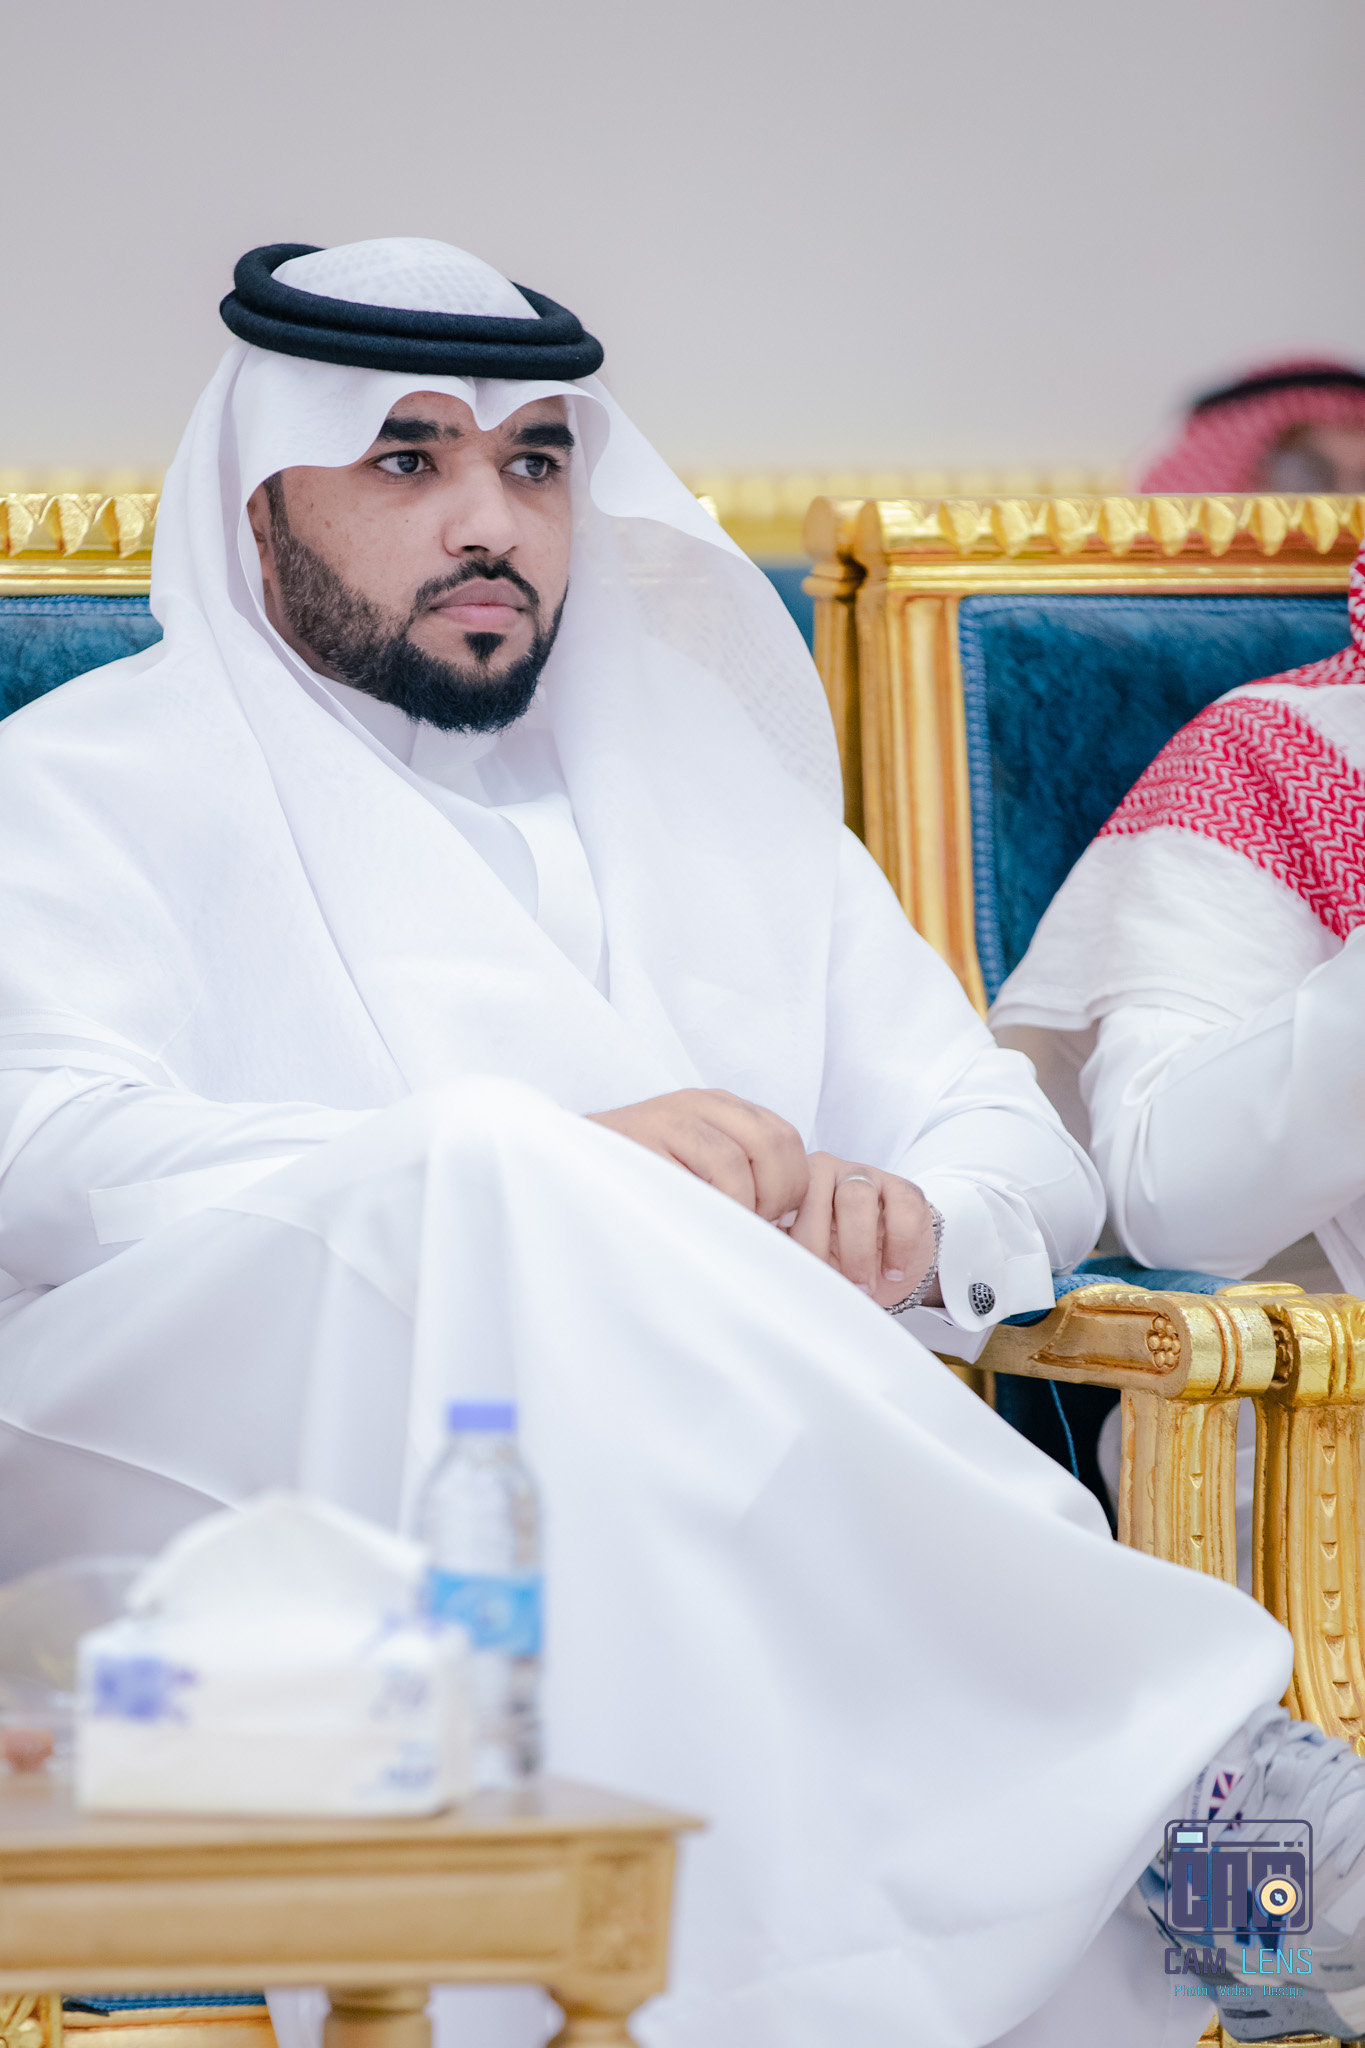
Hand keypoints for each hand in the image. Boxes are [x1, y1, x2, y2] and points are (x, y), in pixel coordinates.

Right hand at [588, 1088, 809, 1222]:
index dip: (793, 1182)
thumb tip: (790, 1216)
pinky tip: (703, 1221)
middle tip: (756, 1224)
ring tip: (727, 1225)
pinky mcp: (642, 1139)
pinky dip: (712, 1203)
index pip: (786, 1136)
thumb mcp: (698, 1161)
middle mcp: (700, 1103)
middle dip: (777, 1194)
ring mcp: (668, 1118)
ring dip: (742, 1204)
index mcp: (721, 1107)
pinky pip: (694, 1170)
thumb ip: (743, 1171)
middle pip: (772, 1142)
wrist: (571, 1161)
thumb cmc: (643, 1176)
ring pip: (736, 1160)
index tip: (775, 1216)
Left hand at [788, 1153, 940, 1308]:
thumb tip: (766, 1266)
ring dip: (857, 1250)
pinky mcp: (905, 1190)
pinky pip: (902, 1210)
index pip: (780, 1201)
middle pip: (815, 1198)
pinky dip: (898, 1247)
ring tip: (862, 1286)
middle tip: (824, 1284)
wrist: (888, 1267)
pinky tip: (893, 1271)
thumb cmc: (839, 1261)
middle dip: (816, 1247)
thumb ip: (784, 1251)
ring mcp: (868, 1176)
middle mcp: (828, 1172)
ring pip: (856, 1199)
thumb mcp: (806, 1257)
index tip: (784, 1263)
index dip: (781, 1234)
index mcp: (796, 1185)